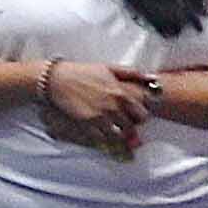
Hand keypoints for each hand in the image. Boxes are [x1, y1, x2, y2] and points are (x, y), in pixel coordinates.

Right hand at [37, 58, 153, 150]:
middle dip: (129, 128)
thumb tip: (150, 78)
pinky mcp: (87, 124)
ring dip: (117, 136)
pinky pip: (101, 139)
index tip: (134, 117)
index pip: (142, 115)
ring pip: (118, 136)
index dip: (140, 118)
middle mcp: (113, 107)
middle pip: (131, 128)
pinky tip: (100, 133)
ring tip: (113, 131)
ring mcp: (100, 117)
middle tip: (123, 125)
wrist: (57, 79)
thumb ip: (131, 73)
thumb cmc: (83, 72)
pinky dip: (103, 139)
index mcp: (121, 93)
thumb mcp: (109, 68)